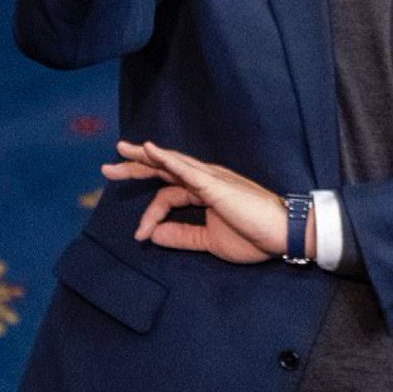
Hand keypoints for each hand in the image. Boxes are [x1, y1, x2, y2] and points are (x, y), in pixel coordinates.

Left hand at [102, 141, 312, 264]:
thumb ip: (183, 236)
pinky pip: (186, 168)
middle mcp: (205, 179)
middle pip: (163, 168)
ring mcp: (210, 178)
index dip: (150, 215)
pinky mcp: (215, 184)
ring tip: (121, 150)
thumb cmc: (254, 236)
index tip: (139, 236)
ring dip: (144, 156)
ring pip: (171, 162)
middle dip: (135, 166)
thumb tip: (153, 235)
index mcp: (204, 191)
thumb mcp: (210, 241)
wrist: (284, 234)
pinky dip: (166, 158)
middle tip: (107, 168)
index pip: (168, 195)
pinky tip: (149, 150)